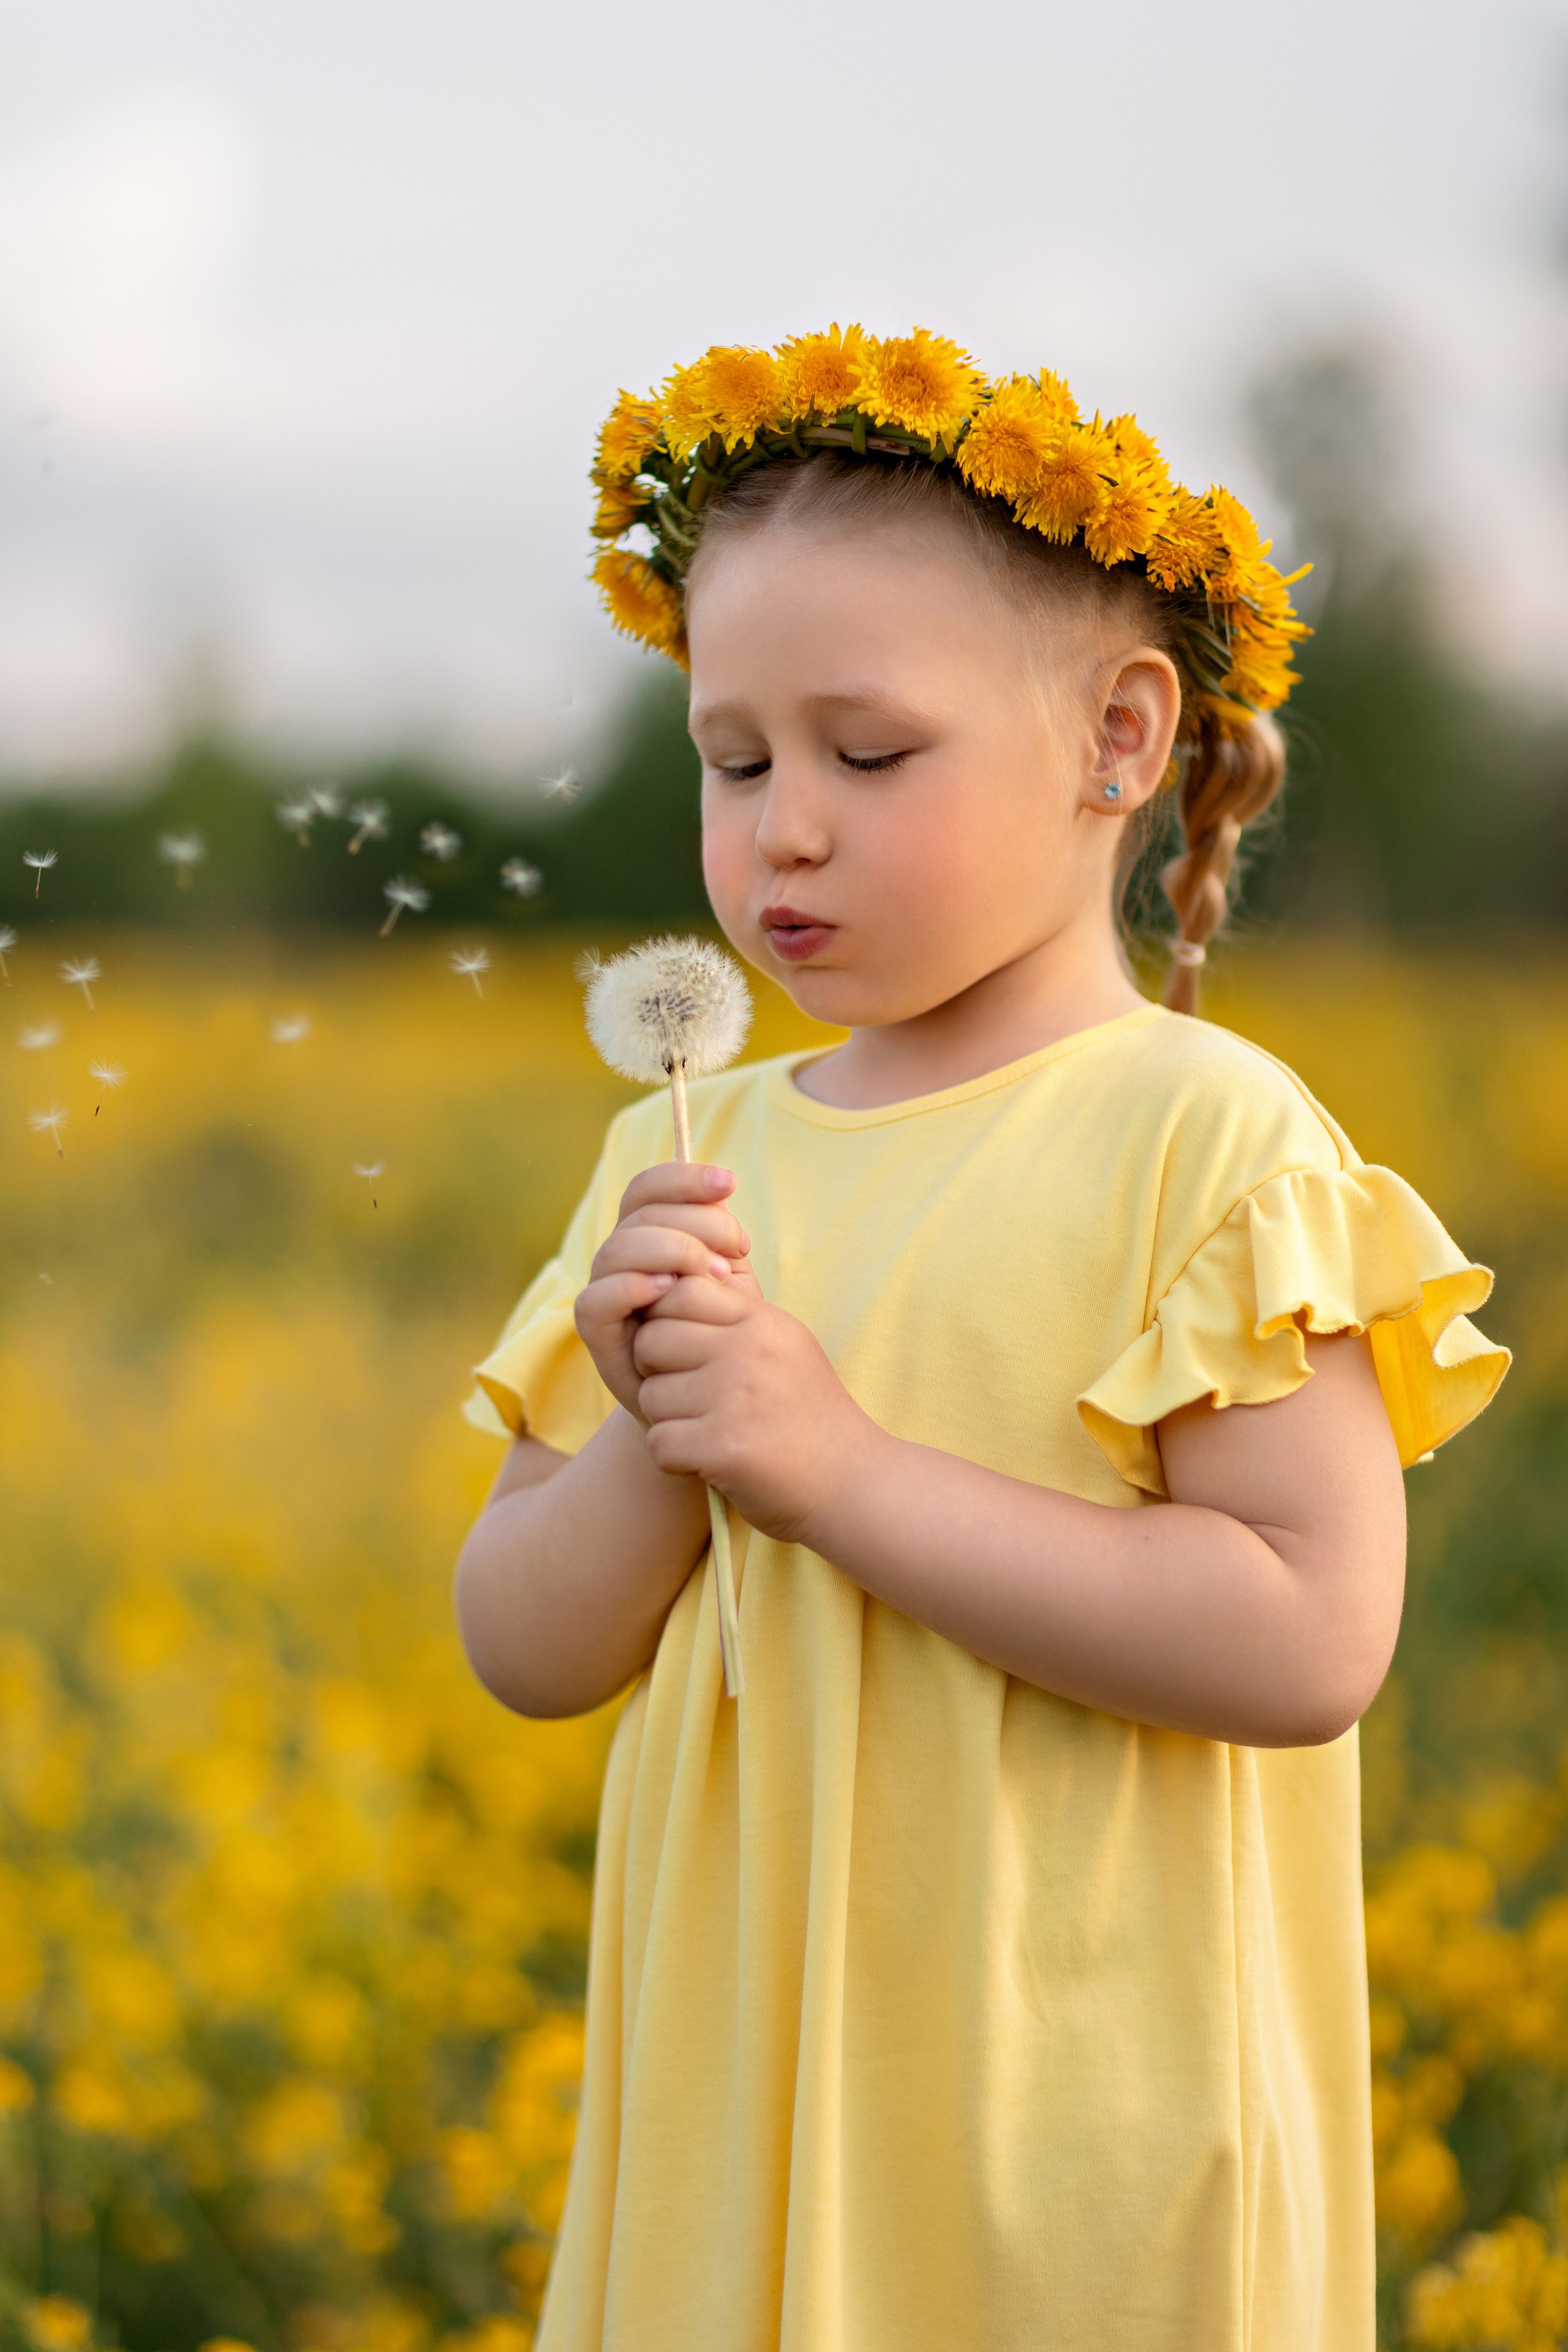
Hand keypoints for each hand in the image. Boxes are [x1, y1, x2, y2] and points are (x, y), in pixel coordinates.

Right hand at [574, 1162, 752, 1420]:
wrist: (708, 1400)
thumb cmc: (720, 1331)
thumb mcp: (730, 1280)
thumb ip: (721, 1239)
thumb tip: (722, 1189)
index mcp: (648, 1234)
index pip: (649, 1188)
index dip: (684, 1176)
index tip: (730, 1183)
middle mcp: (621, 1257)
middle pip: (641, 1214)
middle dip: (695, 1222)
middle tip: (738, 1250)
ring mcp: (605, 1292)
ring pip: (618, 1249)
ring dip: (672, 1251)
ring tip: (717, 1275)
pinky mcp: (597, 1334)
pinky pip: (597, 1300)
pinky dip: (630, 1287)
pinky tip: (668, 1289)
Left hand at [632, 1274, 881, 1540]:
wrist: (853, 1482)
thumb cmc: (807, 1416)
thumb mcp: (784, 1347)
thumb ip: (736, 1317)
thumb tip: (674, 1285)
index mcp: (763, 1322)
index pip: (681, 1291)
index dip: (667, 1323)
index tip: (686, 1356)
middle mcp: (749, 1350)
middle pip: (652, 1340)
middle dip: (657, 1373)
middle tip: (689, 1401)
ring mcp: (736, 1397)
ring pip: (650, 1395)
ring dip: (668, 1421)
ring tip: (708, 1433)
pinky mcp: (724, 1447)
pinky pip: (658, 1443)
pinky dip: (674, 1460)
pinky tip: (708, 1462)